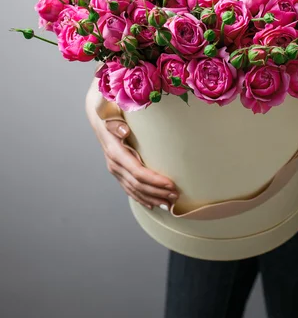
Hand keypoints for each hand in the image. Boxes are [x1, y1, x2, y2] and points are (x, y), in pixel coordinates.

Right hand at [85, 76, 179, 210]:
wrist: (99, 117)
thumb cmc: (111, 113)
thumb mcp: (112, 113)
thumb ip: (117, 122)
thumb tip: (124, 131)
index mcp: (115, 152)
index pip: (137, 172)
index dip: (154, 180)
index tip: (171, 184)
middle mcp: (114, 164)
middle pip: (138, 184)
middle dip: (158, 191)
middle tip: (176, 195)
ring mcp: (115, 170)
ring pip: (134, 190)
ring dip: (153, 197)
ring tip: (170, 202)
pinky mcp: (118, 172)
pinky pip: (130, 189)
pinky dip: (142, 198)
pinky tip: (153, 204)